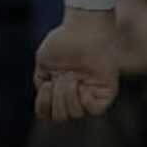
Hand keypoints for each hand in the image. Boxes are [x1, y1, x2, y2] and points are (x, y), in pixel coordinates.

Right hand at [33, 7, 118, 121]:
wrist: (83, 29)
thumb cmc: (63, 42)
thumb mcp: (44, 64)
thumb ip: (41, 84)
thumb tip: (48, 103)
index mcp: (58, 91)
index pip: (47, 114)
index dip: (43, 105)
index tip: (46, 84)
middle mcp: (74, 95)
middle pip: (60, 117)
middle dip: (55, 99)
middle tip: (60, 78)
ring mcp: (90, 94)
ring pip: (74, 114)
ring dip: (67, 95)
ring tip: (70, 76)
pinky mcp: (105, 92)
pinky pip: (94, 110)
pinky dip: (84, 100)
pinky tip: (81, 85)